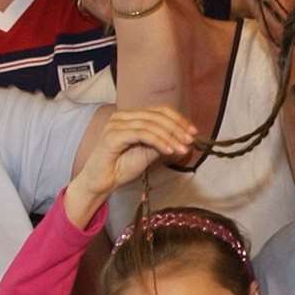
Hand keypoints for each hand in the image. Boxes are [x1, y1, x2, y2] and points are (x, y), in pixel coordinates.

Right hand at [66, 108, 197, 227]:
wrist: (101, 183)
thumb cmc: (121, 168)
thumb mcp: (148, 153)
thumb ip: (162, 142)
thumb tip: (183, 138)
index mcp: (131, 117)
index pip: (160, 111)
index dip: (178, 119)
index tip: (193, 132)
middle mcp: (123, 116)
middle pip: (157, 115)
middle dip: (177, 128)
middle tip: (190, 140)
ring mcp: (116, 124)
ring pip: (150, 124)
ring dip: (170, 136)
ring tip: (182, 148)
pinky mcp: (113, 135)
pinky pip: (142, 134)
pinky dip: (158, 141)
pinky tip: (169, 150)